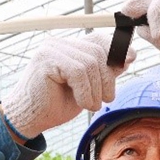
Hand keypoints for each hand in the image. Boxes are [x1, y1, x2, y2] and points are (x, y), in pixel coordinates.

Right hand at [0, 33, 133, 139]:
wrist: (28, 120)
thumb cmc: (56, 105)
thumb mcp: (89, 87)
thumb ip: (106, 71)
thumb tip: (130, 54)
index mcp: (68, 47)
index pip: (98, 39)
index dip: (116, 49)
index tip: (131, 59)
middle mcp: (59, 43)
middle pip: (98, 51)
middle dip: (107, 78)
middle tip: (105, 99)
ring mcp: (51, 49)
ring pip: (90, 62)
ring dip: (96, 89)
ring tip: (91, 105)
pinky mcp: (46, 60)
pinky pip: (78, 71)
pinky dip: (85, 91)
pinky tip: (82, 103)